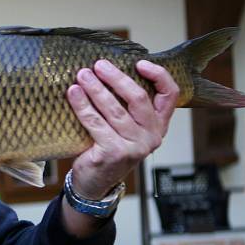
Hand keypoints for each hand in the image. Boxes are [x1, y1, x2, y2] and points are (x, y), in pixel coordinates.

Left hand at [65, 59, 178, 199]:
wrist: (95, 182)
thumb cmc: (109, 148)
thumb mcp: (126, 128)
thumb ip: (127, 107)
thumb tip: (107, 71)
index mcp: (158, 126)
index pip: (170, 95)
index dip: (158, 75)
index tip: (139, 62)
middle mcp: (151, 136)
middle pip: (138, 98)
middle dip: (116, 78)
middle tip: (98, 65)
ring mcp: (134, 146)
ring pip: (114, 109)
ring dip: (96, 89)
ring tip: (82, 75)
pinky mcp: (114, 153)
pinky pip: (95, 123)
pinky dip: (82, 106)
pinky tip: (73, 94)